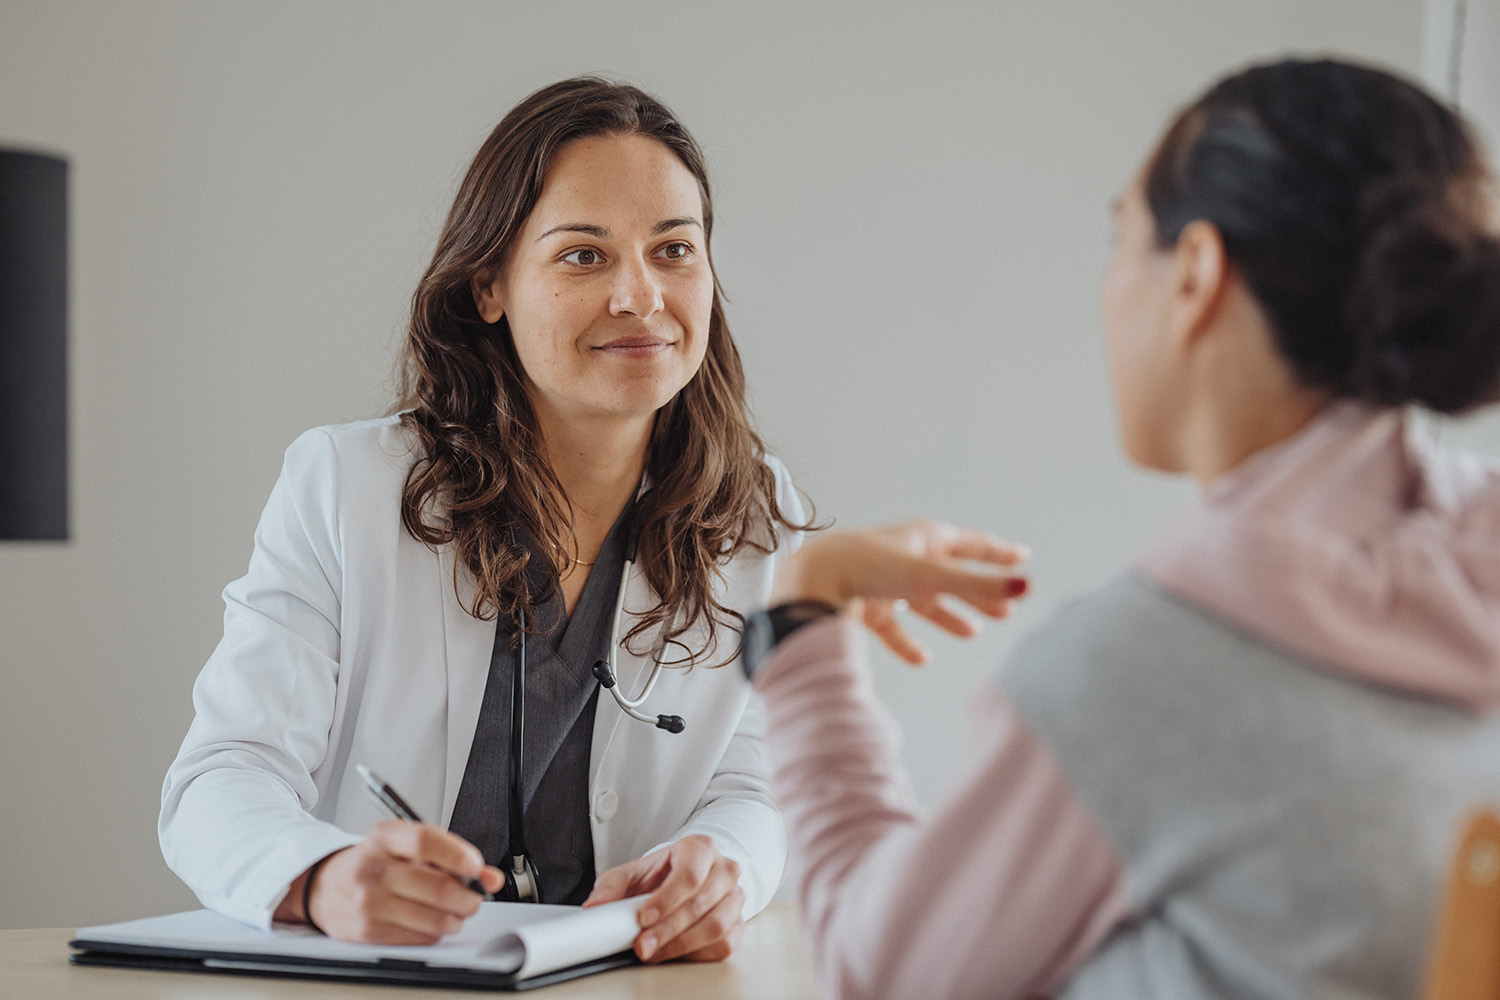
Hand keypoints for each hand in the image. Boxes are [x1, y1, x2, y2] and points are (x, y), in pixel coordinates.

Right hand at [275, 820, 504, 943]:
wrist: (325, 887)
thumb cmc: (374, 863)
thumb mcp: (407, 846)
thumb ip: (450, 856)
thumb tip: (489, 877)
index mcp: (385, 837)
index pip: (425, 841)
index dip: (458, 855)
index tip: (476, 867)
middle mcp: (373, 867)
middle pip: (437, 886)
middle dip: (468, 897)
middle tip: (473, 897)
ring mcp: (369, 901)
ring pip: (434, 918)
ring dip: (455, 919)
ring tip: (454, 912)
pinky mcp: (368, 931)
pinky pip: (420, 938)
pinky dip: (435, 932)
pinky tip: (429, 922)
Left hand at [581, 835, 743, 962]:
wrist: (682, 880)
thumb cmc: (660, 875)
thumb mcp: (632, 873)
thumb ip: (612, 887)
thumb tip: (596, 907)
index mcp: (700, 848)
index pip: (690, 874)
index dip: (667, 899)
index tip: (643, 918)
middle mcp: (724, 869)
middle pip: (702, 903)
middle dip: (668, 929)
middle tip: (642, 945)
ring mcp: (734, 896)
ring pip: (716, 926)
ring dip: (681, 945)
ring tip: (653, 953)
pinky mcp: (737, 922)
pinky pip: (723, 944)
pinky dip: (697, 954)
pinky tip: (675, 953)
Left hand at [771, 520, 1029, 663]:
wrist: (810, 581)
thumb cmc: (867, 568)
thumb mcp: (929, 576)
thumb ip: (978, 586)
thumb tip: (1027, 587)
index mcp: (923, 538)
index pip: (971, 544)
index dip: (998, 553)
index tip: (1022, 559)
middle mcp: (903, 556)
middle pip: (950, 575)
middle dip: (978, 592)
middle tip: (1006, 611)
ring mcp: (881, 581)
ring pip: (922, 600)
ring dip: (947, 615)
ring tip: (971, 632)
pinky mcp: (861, 606)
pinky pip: (891, 626)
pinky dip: (907, 642)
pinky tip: (920, 660)